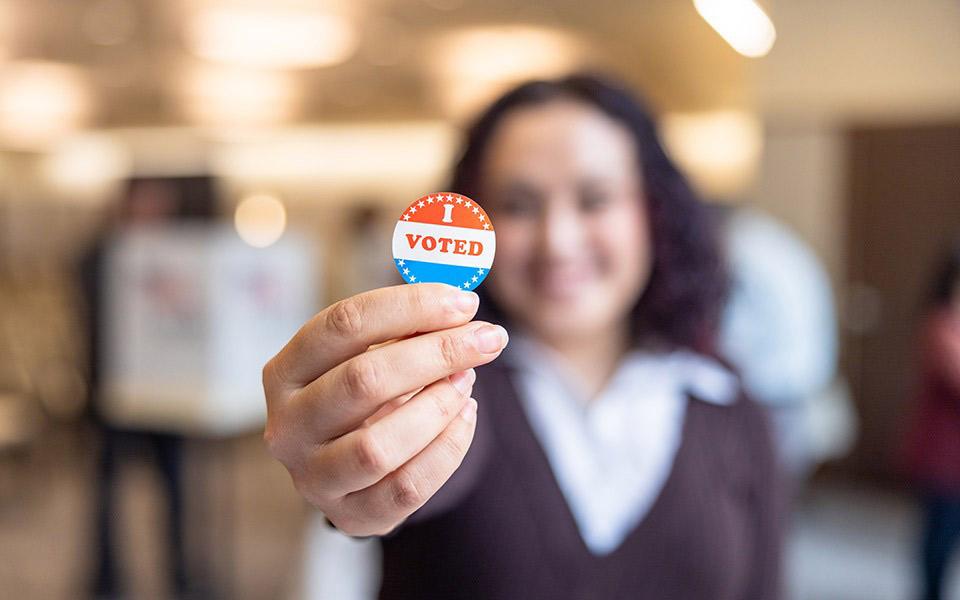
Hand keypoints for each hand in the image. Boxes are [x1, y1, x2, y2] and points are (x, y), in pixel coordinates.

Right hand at [262, 284, 507, 535]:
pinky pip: (408, 487)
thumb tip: (461, 308)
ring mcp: (314, 478)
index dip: (410, 306)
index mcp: (284, 372)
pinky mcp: (351, 516)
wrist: (352, 464)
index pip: (343, 324)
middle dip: (437, 353)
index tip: (465, 302)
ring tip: (468, 380)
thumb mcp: (371, 354)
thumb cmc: (365, 394)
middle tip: (487, 339)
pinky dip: (449, 448)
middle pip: (364, 380)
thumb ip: (407, 328)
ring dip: (438, 406)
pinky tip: (467, 417)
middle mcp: (288, 427)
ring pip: (379, 446)